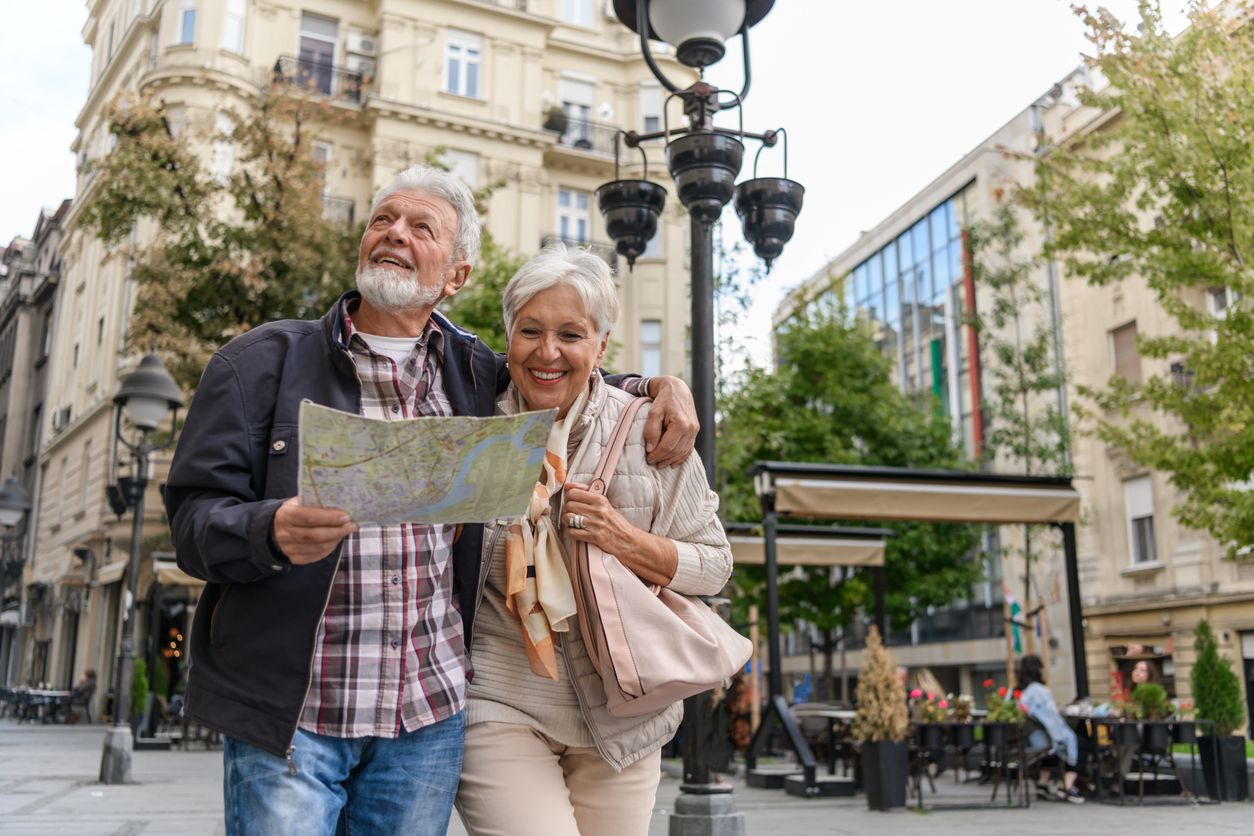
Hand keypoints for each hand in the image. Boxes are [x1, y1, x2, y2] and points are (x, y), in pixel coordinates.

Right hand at [272, 497, 356, 564]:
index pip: (310, 517)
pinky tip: (335, 540)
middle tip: (352, 525)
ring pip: (318, 547)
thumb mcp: (298, 503)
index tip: (346, 516)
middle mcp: (285, 533)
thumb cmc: (292, 512)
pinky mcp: (294, 558)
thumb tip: (340, 508)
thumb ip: (315, 504)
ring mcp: (289, 548)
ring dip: (336, 539)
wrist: (272, 530)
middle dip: (338, 530)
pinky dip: (330, 548)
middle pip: (316, 535)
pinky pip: (316, 556)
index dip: (330, 518)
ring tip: (346, 531)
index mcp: (286, 515)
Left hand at [563, 483, 677, 585]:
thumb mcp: (604, 504)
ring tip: (572, 523)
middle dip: (566, 510)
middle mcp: (597, 510)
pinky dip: (570, 533)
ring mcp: (595, 524)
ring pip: (568, 517)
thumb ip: (587, 494)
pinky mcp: (594, 536)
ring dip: (567, 522)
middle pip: (569, 505)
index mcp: (600, 499)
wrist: (628, 540)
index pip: (573, 493)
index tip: (572, 503)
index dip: (569, 498)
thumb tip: (568, 485)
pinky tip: (575, 532)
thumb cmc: (615, 522)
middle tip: (571, 515)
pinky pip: (572, 532)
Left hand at [643, 375, 697, 467]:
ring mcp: (695, 430)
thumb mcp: (653, 412)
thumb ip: (651, 430)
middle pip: (676, 451)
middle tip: (651, 462)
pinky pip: (689, 448)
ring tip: (660, 464)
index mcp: (681, 424)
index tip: (648, 458)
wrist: (677, 389)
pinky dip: (681, 457)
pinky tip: (673, 462)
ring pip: (683, 452)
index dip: (657, 455)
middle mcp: (691, 428)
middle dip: (663, 459)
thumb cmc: (663, 399)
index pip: (667, 446)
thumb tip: (651, 448)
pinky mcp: (695, 431)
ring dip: (671, 460)